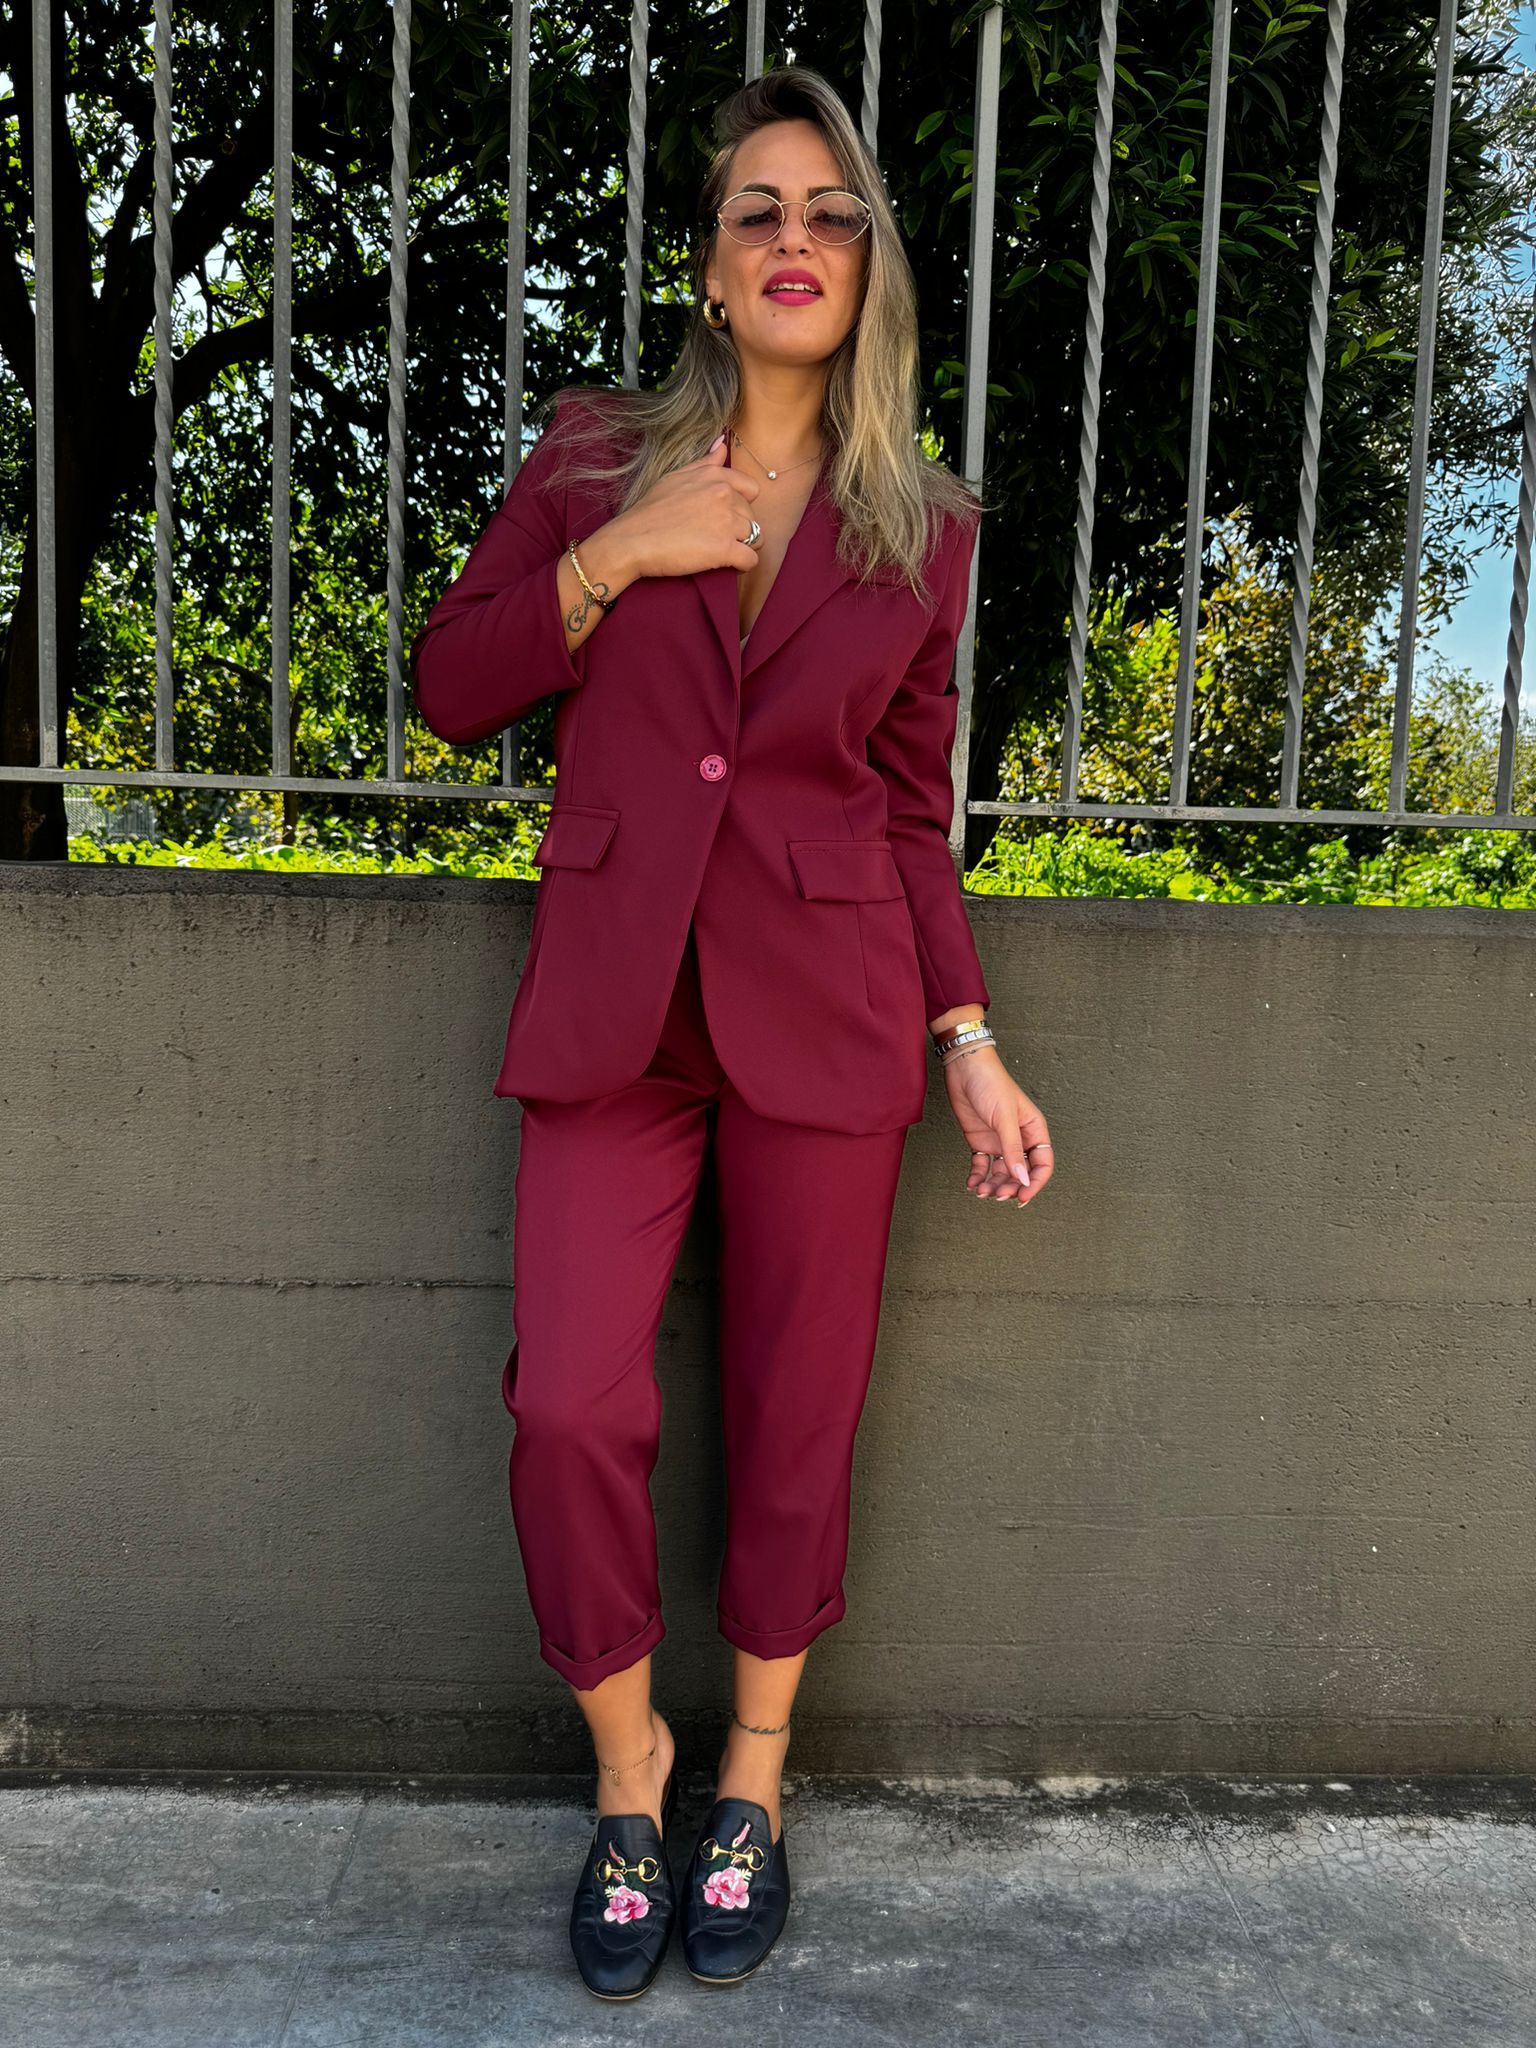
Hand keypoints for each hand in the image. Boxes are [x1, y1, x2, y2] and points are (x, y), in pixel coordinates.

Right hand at [604, 435, 761, 581]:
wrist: (631, 540)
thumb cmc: (650, 511)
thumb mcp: (675, 477)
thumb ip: (704, 463)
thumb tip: (721, 443)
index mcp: (715, 476)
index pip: (751, 490)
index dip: (741, 506)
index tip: (724, 517)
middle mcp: (724, 495)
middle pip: (752, 516)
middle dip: (740, 529)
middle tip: (714, 538)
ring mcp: (726, 522)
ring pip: (756, 537)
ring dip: (743, 547)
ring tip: (719, 552)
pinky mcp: (724, 549)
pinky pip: (751, 560)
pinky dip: (742, 566)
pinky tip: (727, 565)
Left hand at [940, 1046, 1053, 1207]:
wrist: (964, 1069)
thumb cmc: (991, 1083)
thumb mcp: (1005, 1118)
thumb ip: (1013, 1149)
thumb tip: (1023, 1179)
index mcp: (1034, 1130)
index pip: (1042, 1164)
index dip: (1034, 1183)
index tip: (1022, 1197)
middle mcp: (1019, 1138)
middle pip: (1021, 1172)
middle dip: (1010, 1187)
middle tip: (997, 1194)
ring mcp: (999, 1141)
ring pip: (1001, 1172)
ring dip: (993, 1184)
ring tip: (981, 1191)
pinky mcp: (980, 1141)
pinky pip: (982, 1166)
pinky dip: (977, 1176)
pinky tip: (971, 1184)